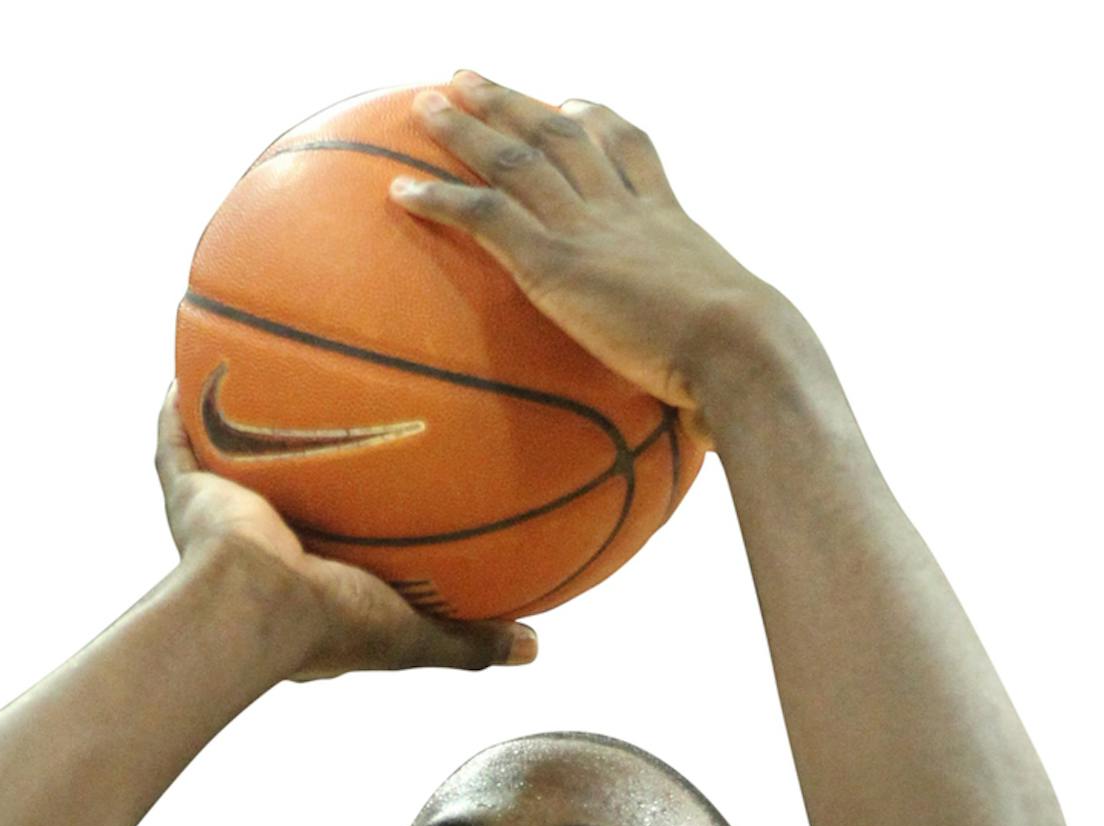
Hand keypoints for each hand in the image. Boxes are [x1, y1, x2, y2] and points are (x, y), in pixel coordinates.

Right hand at [154, 385, 537, 680]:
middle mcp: (262, 548)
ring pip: (230, 458)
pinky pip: (176, 440)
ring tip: (261, 370)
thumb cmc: (330, 621)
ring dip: (239, 421)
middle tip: (328, 417)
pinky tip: (189, 363)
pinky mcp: (189, 493)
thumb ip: (469, 638)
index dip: (354, 521)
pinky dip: (177, 407)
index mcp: (306, 587)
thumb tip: (535, 648)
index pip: (336, 546)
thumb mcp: (413, 633)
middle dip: (300, 459)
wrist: (253, 604)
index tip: (378, 486)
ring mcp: (222, 519)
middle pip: (284, 492)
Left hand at [390, 75, 791, 448]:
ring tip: (426, 102)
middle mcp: (626, 209)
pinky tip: (400, 188)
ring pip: (518, 157)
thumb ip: (704, 371)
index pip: (629, 151)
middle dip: (513, 102)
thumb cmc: (748, 369)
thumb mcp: (726, 353)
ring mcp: (590, 229)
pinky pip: (486, 216)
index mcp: (668, 222)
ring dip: (467, 126)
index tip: (574, 102)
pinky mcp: (557, 263)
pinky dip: (440, 198)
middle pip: (562, 135)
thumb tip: (713, 425)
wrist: (741, 348)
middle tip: (469, 78)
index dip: (598, 120)